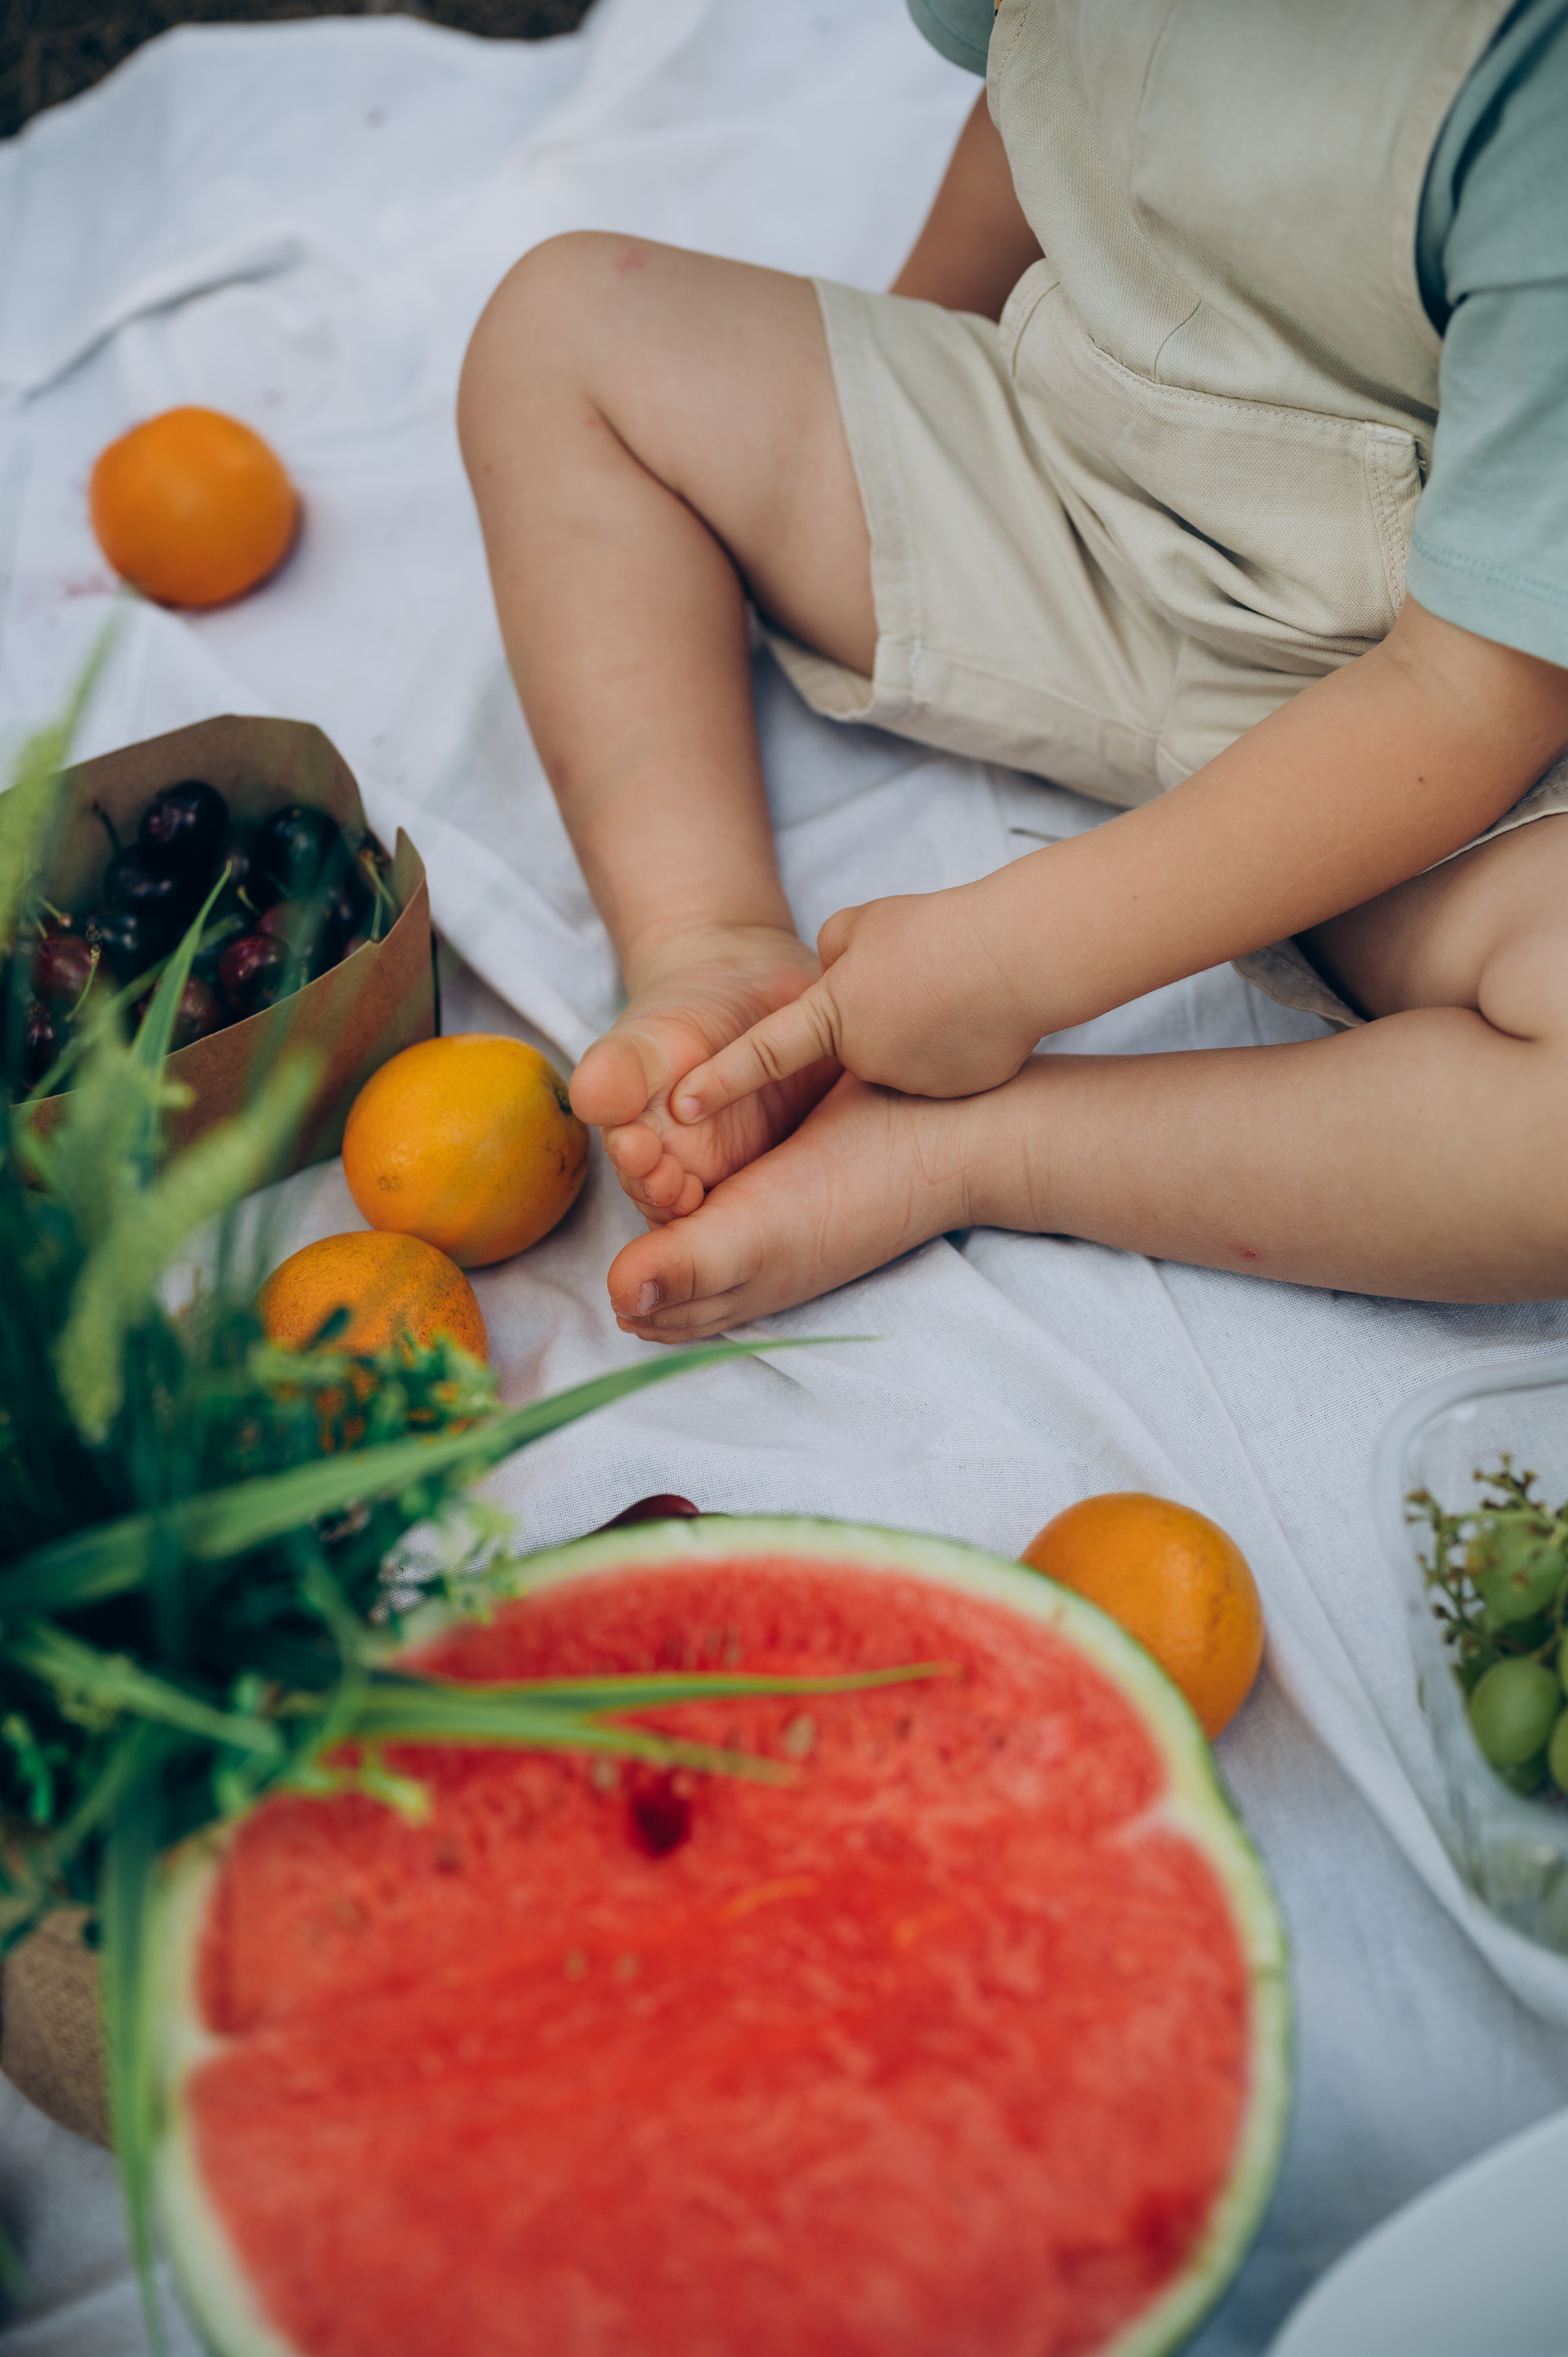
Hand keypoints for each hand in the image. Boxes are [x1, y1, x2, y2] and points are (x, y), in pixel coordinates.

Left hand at [669, 879, 1043, 1122]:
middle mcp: (864, 1062)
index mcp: (832, 1016)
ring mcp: (909, 1084)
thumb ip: (832, 958)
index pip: (762, 1052)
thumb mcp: (864, 925)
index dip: (719, 1081)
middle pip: (852, 1038)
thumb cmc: (937, 932)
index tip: (678, 1107)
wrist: (1018, 957)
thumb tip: (831, 982)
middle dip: (872, 1010)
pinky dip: (952, 1046)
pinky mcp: (951, 1093)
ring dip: (915, 1025)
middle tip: (914, 974)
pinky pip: (938, 1069)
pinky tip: (975, 1019)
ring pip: (898, 1052)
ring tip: (950, 991)